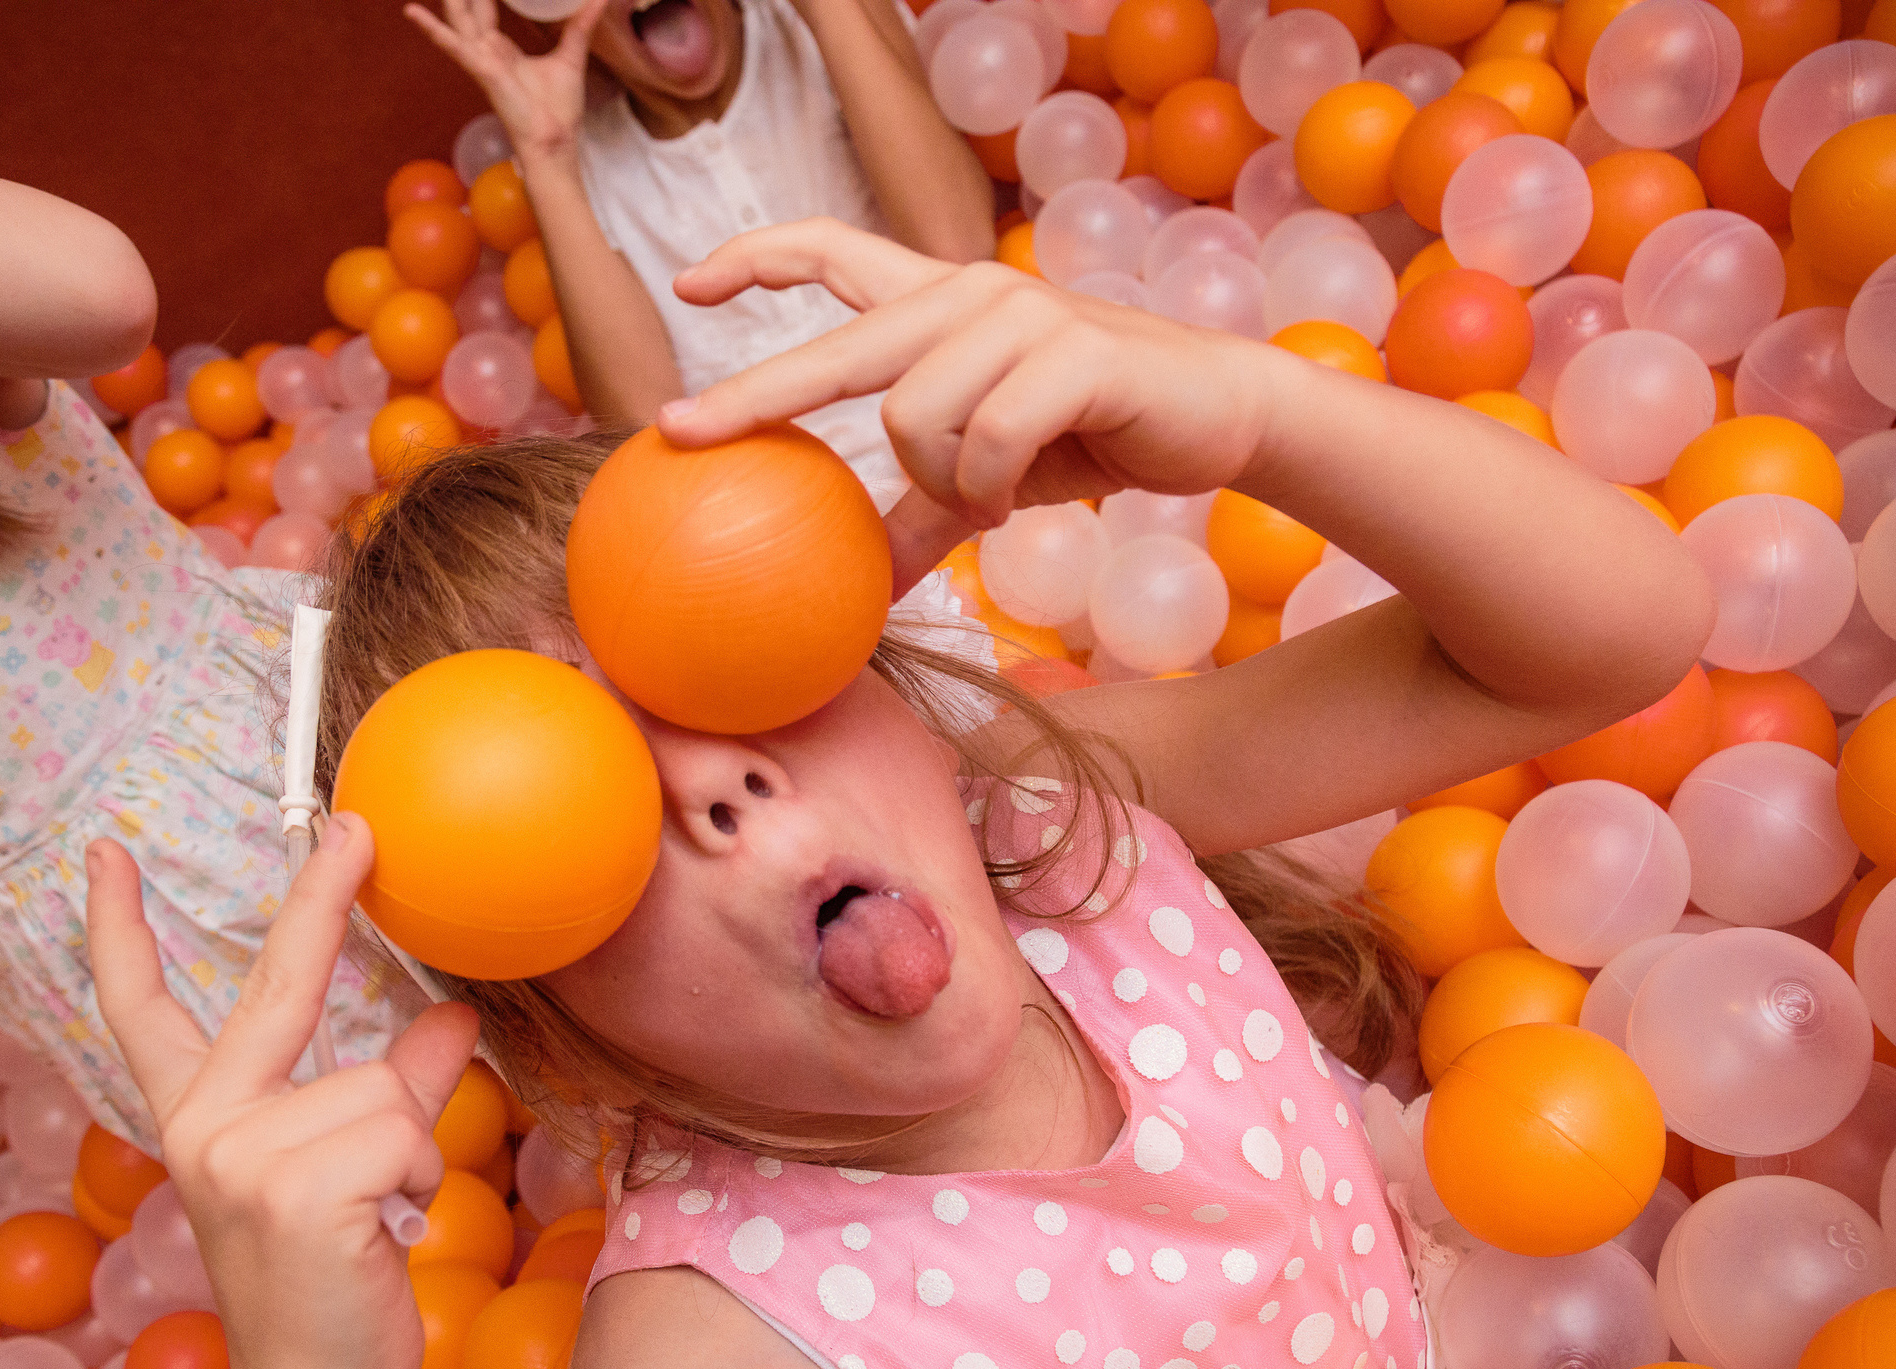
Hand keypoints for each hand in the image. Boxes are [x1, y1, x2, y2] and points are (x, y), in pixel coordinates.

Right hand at [85, 814, 480, 1368]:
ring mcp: (241, 1156)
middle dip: (319, 897)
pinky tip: (382, 1232)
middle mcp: (203, 1127)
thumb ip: (392, 1086)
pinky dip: (419, 1175)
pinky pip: (404, 1131)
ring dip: (409, 1147)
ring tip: (376, 1216)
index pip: (143, 1010)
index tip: (106, 853)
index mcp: (197, 1119)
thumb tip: (450, 1017)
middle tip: (357, 827)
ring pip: (383, 1086)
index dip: (120, 931)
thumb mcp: (352, 1172)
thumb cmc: (331, 1283)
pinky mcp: (295, 1187)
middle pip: (277, 985)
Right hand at [405, 0, 612, 163]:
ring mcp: (480, 60)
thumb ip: (580, 27)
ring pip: (457, 18)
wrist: (555, 140)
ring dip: (449, 0)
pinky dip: (433, 29)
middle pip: (466, 9)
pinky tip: (412, 13)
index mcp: (501, 48)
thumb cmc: (559, 109)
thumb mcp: (571, 56)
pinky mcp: (481, 69)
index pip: (483, 9)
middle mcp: (486, 51)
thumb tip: (601, 1)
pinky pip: (453, 45)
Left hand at [660, 220, 1287, 528]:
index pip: (834, 251)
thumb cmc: (1095, 434)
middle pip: (839, 346)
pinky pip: (988, 438)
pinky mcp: (1072, 352)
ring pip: (915, 415)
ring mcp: (1020, 315)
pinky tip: (1017, 495)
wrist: (1218, 417)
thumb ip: (922, 514)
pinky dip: (993, 486)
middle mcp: (969, 295)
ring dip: (943, 482)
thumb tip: (857, 590)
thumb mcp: (992, 476)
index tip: (686, 287)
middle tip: (678, 430)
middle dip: (754, 394)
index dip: (756, 260)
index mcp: (940, 305)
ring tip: (987, 496)